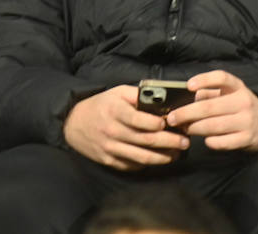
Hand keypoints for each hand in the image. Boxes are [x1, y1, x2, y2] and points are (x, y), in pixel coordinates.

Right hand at [63, 85, 188, 169]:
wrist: (73, 123)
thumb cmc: (101, 105)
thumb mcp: (117, 92)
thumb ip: (138, 94)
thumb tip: (162, 98)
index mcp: (115, 111)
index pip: (138, 120)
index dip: (156, 123)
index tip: (169, 123)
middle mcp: (113, 131)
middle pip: (145, 140)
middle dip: (169, 142)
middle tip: (185, 142)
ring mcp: (110, 148)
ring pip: (141, 157)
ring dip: (162, 157)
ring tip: (177, 154)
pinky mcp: (109, 161)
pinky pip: (132, 165)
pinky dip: (147, 163)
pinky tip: (159, 159)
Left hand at [164, 70, 257, 151]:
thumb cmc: (242, 107)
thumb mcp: (231, 94)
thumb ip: (210, 93)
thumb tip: (189, 98)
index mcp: (238, 87)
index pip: (221, 78)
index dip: (204, 80)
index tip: (188, 86)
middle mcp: (243, 102)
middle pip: (209, 106)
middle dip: (186, 113)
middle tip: (172, 118)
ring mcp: (246, 121)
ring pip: (213, 126)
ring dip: (194, 128)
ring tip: (184, 129)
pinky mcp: (247, 139)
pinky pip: (223, 142)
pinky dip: (210, 142)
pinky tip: (204, 140)